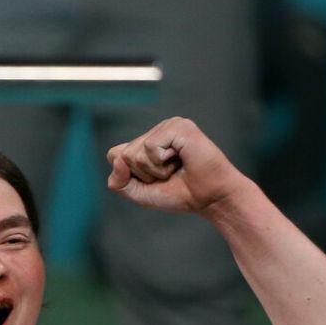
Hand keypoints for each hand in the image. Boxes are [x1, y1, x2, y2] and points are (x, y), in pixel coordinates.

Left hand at [106, 117, 249, 213]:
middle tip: (170, 175)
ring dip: (156, 170)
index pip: (115, 154)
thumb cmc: (180, 194)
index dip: (129, 175)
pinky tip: (181, 160)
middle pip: (124, 155)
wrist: (211, 199)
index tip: (155, 180)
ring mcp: (169, 125)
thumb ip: (119, 182)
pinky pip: (150, 148)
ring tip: (176, 168)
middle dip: (144, 174)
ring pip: (136, 152)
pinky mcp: (178, 127)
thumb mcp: (141, 193)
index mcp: (148, 141)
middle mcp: (157, 130)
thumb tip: (117, 160)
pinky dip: (163, 163)